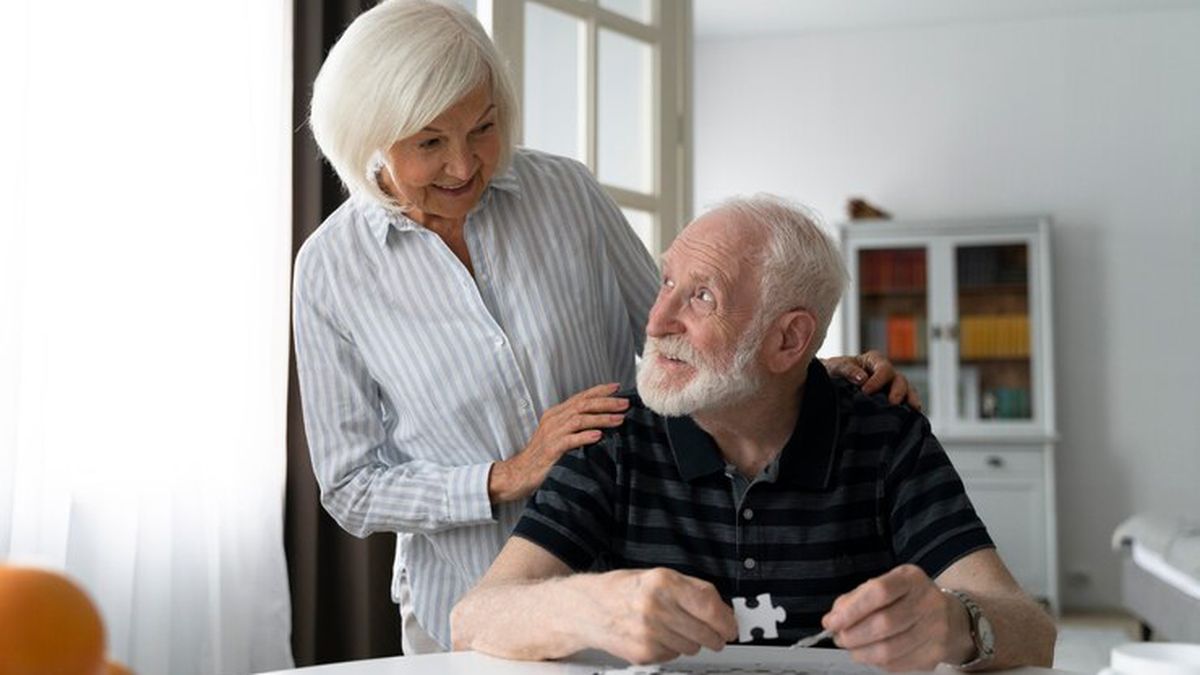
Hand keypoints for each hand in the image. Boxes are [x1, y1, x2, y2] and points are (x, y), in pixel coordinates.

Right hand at [488, 383, 628, 502]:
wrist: (520, 473)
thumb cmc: (543, 456)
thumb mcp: (559, 435)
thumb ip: (575, 426)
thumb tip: (602, 422)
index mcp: (556, 414)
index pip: (580, 397)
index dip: (600, 391)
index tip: (618, 388)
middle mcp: (554, 419)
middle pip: (583, 405)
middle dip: (606, 403)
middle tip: (625, 404)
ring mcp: (551, 434)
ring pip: (579, 419)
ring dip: (601, 418)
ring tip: (619, 419)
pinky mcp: (551, 449)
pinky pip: (570, 440)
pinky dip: (585, 436)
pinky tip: (599, 436)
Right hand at [578, 568, 737, 663]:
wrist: (585, 609)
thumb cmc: (622, 590)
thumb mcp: (657, 577)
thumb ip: (691, 590)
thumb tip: (723, 610)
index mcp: (662, 582)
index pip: (709, 606)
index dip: (727, 620)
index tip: (732, 626)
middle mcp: (655, 608)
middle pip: (706, 632)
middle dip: (714, 635)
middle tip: (715, 633)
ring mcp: (649, 634)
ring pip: (692, 647)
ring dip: (690, 641)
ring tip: (672, 627)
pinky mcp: (643, 654)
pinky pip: (674, 656)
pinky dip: (671, 649)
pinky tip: (657, 636)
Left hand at [821, 565, 973, 671]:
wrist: (952, 618)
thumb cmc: (908, 599)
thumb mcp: (886, 586)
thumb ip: (857, 598)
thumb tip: (833, 619)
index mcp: (911, 579)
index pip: (879, 592)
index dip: (851, 610)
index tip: (831, 622)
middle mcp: (928, 601)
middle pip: (883, 624)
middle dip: (853, 635)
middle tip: (839, 638)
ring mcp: (936, 629)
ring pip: (889, 649)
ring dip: (861, 653)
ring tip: (852, 648)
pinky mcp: (935, 653)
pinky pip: (898, 664)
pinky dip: (877, 662)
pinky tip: (870, 654)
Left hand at [824, 351, 922, 410]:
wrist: (827, 385)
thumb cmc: (833, 371)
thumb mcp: (836, 366)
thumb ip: (847, 369)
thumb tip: (862, 378)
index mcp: (874, 361)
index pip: (883, 369)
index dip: (878, 380)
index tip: (866, 391)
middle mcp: (886, 373)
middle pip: (900, 380)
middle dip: (898, 391)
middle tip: (893, 403)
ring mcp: (890, 387)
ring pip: (907, 391)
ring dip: (910, 399)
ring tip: (912, 410)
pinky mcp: (889, 402)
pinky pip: (904, 404)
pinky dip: (909, 410)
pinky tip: (911, 417)